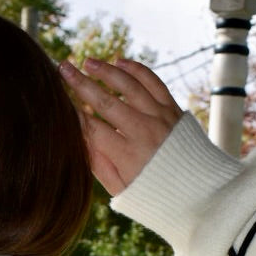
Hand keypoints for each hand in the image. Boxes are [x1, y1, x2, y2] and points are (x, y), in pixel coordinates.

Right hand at [60, 56, 181, 195]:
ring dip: (106, 71)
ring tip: (88, 61)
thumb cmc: (153, 194)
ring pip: (129, 85)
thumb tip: (76, 140)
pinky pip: (153, 82)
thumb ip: (98, 165)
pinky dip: (136, 69)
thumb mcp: (122, 189)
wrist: (198, 191)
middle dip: (80, 83)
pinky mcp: (172, 109)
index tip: (57, 100)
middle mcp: (144, 132)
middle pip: (106, 101)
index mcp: (127, 155)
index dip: (72, 113)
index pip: (92, 128)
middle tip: (63, 67)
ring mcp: (160, 117)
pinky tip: (119, 62)